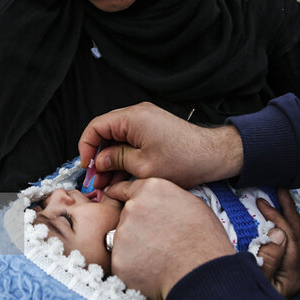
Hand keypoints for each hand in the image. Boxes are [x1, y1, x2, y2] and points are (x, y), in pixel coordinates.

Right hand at [78, 102, 242, 188]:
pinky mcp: (152, 131)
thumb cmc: (184, 159)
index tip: (86, 166)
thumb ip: (116, 161)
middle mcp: (137, 115)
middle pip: (105, 133)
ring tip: (106, 184)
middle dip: (98, 157)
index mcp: (132, 118)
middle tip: (95, 180)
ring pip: (117, 140)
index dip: (86, 147)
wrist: (213, 155)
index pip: (96, 127)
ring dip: (110, 160)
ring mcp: (145, 122)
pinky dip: (123, 158)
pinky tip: (119, 177)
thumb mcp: (143, 166)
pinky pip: (130, 142)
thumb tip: (99, 162)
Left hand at [105, 178, 234, 299]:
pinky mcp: (118, 258)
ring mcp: (123, 232)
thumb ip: (168, 198)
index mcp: (151, 190)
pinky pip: (122, 261)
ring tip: (158, 256)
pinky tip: (152, 269)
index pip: (124, 188)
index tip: (113, 197)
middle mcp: (133, 207)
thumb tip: (165, 203)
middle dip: (135, 226)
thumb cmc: (205, 240)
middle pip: (125, 215)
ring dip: (134, 247)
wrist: (202, 272)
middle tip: (156, 240)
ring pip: (122, 239)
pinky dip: (132, 266)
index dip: (121, 195)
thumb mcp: (193, 204)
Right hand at [256, 189, 299, 297]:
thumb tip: (279, 234)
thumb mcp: (252, 278)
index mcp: (288, 279)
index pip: (290, 242)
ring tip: (281, 198)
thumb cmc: (241, 297)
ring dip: (291, 218)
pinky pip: (293, 245)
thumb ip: (267, 258)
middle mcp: (294, 276)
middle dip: (289, 213)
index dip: (279, 221)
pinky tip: (281, 219)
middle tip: (277, 194)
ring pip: (299, 241)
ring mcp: (291, 274)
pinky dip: (289, 228)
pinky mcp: (286, 272)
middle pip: (299, 239)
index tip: (263, 206)